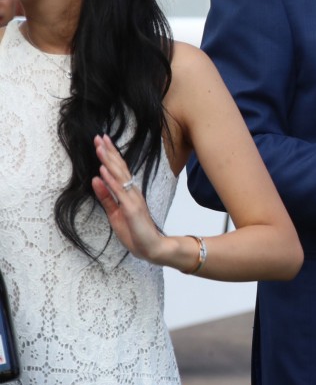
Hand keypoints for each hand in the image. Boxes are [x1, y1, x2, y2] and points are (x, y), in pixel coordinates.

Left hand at [91, 134, 167, 262]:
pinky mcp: (132, 210)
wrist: (151, 248)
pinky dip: (111, 181)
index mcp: (128, 193)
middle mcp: (132, 192)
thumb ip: (106, 196)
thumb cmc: (135, 232)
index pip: (118, 170)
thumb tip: (95, 179)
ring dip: (108, 161)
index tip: (101, 141)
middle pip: (119, 168)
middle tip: (99, 136)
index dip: (109, 155)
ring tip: (99, 147)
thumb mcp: (114, 213)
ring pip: (119, 176)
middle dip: (109, 152)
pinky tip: (103, 171)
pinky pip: (119, 193)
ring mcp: (133, 200)